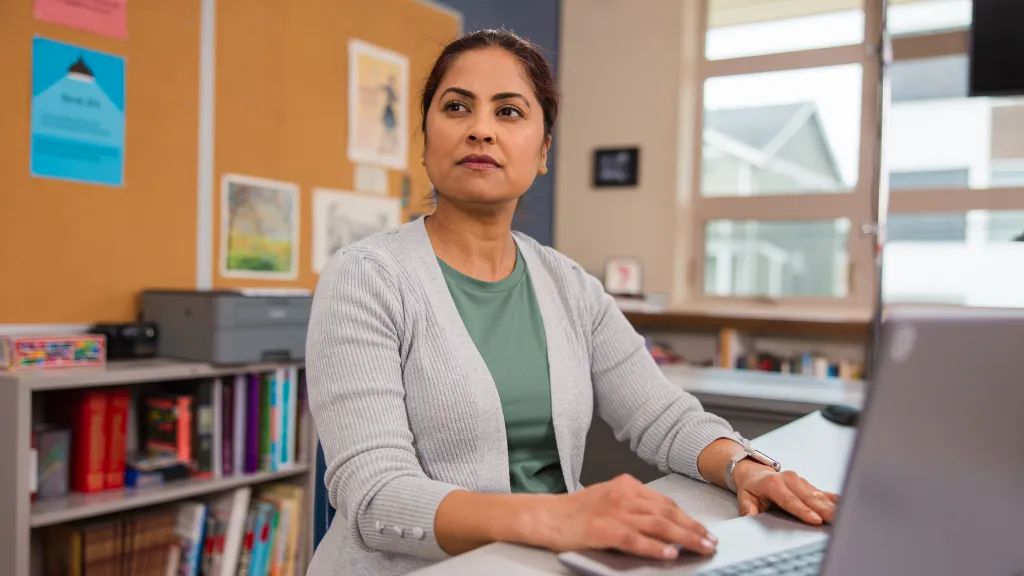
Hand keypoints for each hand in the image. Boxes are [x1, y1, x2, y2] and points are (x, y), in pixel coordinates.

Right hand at [534, 474, 717, 560]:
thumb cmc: (574, 511)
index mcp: (626, 485)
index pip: (665, 502)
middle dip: (693, 528)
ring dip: (684, 537)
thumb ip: (633, 507)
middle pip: (667, 512)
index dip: (687, 517)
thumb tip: (663, 525)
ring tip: (701, 548)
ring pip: (658, 524)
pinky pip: (636, 539)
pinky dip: (655, 547)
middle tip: (710, 541)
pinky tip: (670, 553)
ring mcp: (614, 512)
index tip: (703, 529)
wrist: (544, 516)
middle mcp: (623, 495)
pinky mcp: (604, 530)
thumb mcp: (607, 498)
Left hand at [733, 462, 839, 524]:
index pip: (790, 500)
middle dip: (825, 511)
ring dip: (833, 507)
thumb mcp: (745, 498)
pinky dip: (835, 500)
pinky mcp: (808, 484)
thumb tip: (750, 517)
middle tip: (838, 522)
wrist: (754, 472)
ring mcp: (801, 481)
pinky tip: (848, 505)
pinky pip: (824, 493)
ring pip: (819, 496)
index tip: (816, 520)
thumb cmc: (751, 487)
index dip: (804, 511)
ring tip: (846, 517)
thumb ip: (748, 508)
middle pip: (809, 498)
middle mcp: (789, 479)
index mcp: (773, 484)